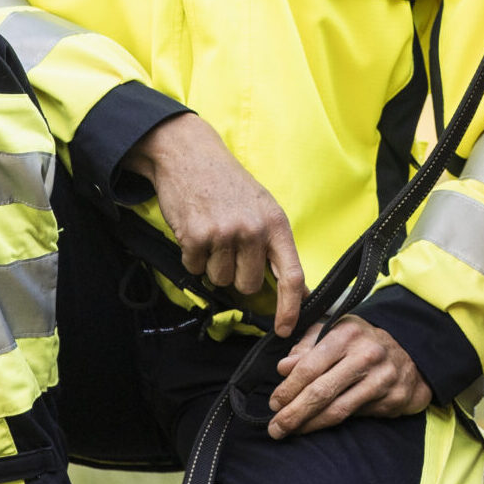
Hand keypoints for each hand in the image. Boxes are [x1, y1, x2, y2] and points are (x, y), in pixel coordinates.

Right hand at [123, 114, 305, 334]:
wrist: (189, 154)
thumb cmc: (227, 183)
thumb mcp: (262, 206)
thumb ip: (274, 245)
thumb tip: (295, 289)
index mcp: (276, 223)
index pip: (292, 276)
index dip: (290, 308)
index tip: (285, 328)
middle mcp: (253, 230)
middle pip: (248, 285)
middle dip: (236, 276)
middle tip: (229, 248)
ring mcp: (225, 233)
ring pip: (220, 280)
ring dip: (212, 264)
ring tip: (212, 233)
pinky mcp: (196, 236)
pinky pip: (195, 269)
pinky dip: (192, 256)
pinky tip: (195, 230)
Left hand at [266, 316, 430, 439]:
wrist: (411, 357)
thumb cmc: (362, 344)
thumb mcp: (335, 333)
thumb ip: (307, 346)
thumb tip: (283, 367)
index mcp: (347, 333)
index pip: (310, 365)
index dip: (289, 387)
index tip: (273, 402)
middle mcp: (366, 354)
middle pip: (321, 390)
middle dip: (294, 412)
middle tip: (275, 427)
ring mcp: (381, 378)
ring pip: (337, 409)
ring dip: (309, 424)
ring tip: (288, 431)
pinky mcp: (391, 399)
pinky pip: (353, 416)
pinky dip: (329, 425)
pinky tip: (314, 428)